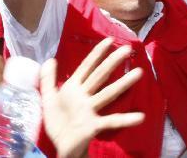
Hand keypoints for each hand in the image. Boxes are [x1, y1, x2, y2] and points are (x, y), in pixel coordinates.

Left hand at [40, 38, 144, 157]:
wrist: (60, 146)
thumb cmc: (58, 122)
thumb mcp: (48, 98)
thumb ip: (47, 79)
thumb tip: (50, 59)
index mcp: (74, 88)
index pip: (87, 66)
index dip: (96, 53)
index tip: (108, 40)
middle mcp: (85, 96)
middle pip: (100, 75)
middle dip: (112, 62)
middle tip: (127, 49)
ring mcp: (91, 110)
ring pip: (108, 93)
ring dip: (123, 84)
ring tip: (138, 73)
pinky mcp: (94, 125)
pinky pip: (111, 121)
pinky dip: (125, 119)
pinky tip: (139, 116)